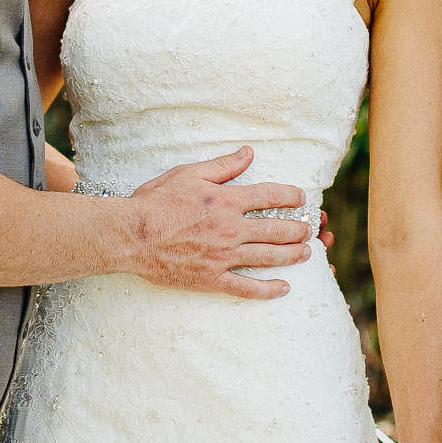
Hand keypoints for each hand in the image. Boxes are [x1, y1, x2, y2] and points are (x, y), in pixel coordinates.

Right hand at [124, 147, 312, 299]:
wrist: (131, 235)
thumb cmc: (156, 202)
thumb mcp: (188, 174)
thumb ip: (222, 166)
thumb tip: (248, 153)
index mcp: (227, 201)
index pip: (270, 197)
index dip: (291, 197)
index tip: (302, 198)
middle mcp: (231, 229)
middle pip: (277, 229)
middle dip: (299, 230)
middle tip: (310, 230)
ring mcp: (223, 257)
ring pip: (268, 257)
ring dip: (292, 255)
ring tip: (306, 253)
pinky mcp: (212, 279)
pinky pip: (247, 287)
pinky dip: (268, 289)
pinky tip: (284, 288)